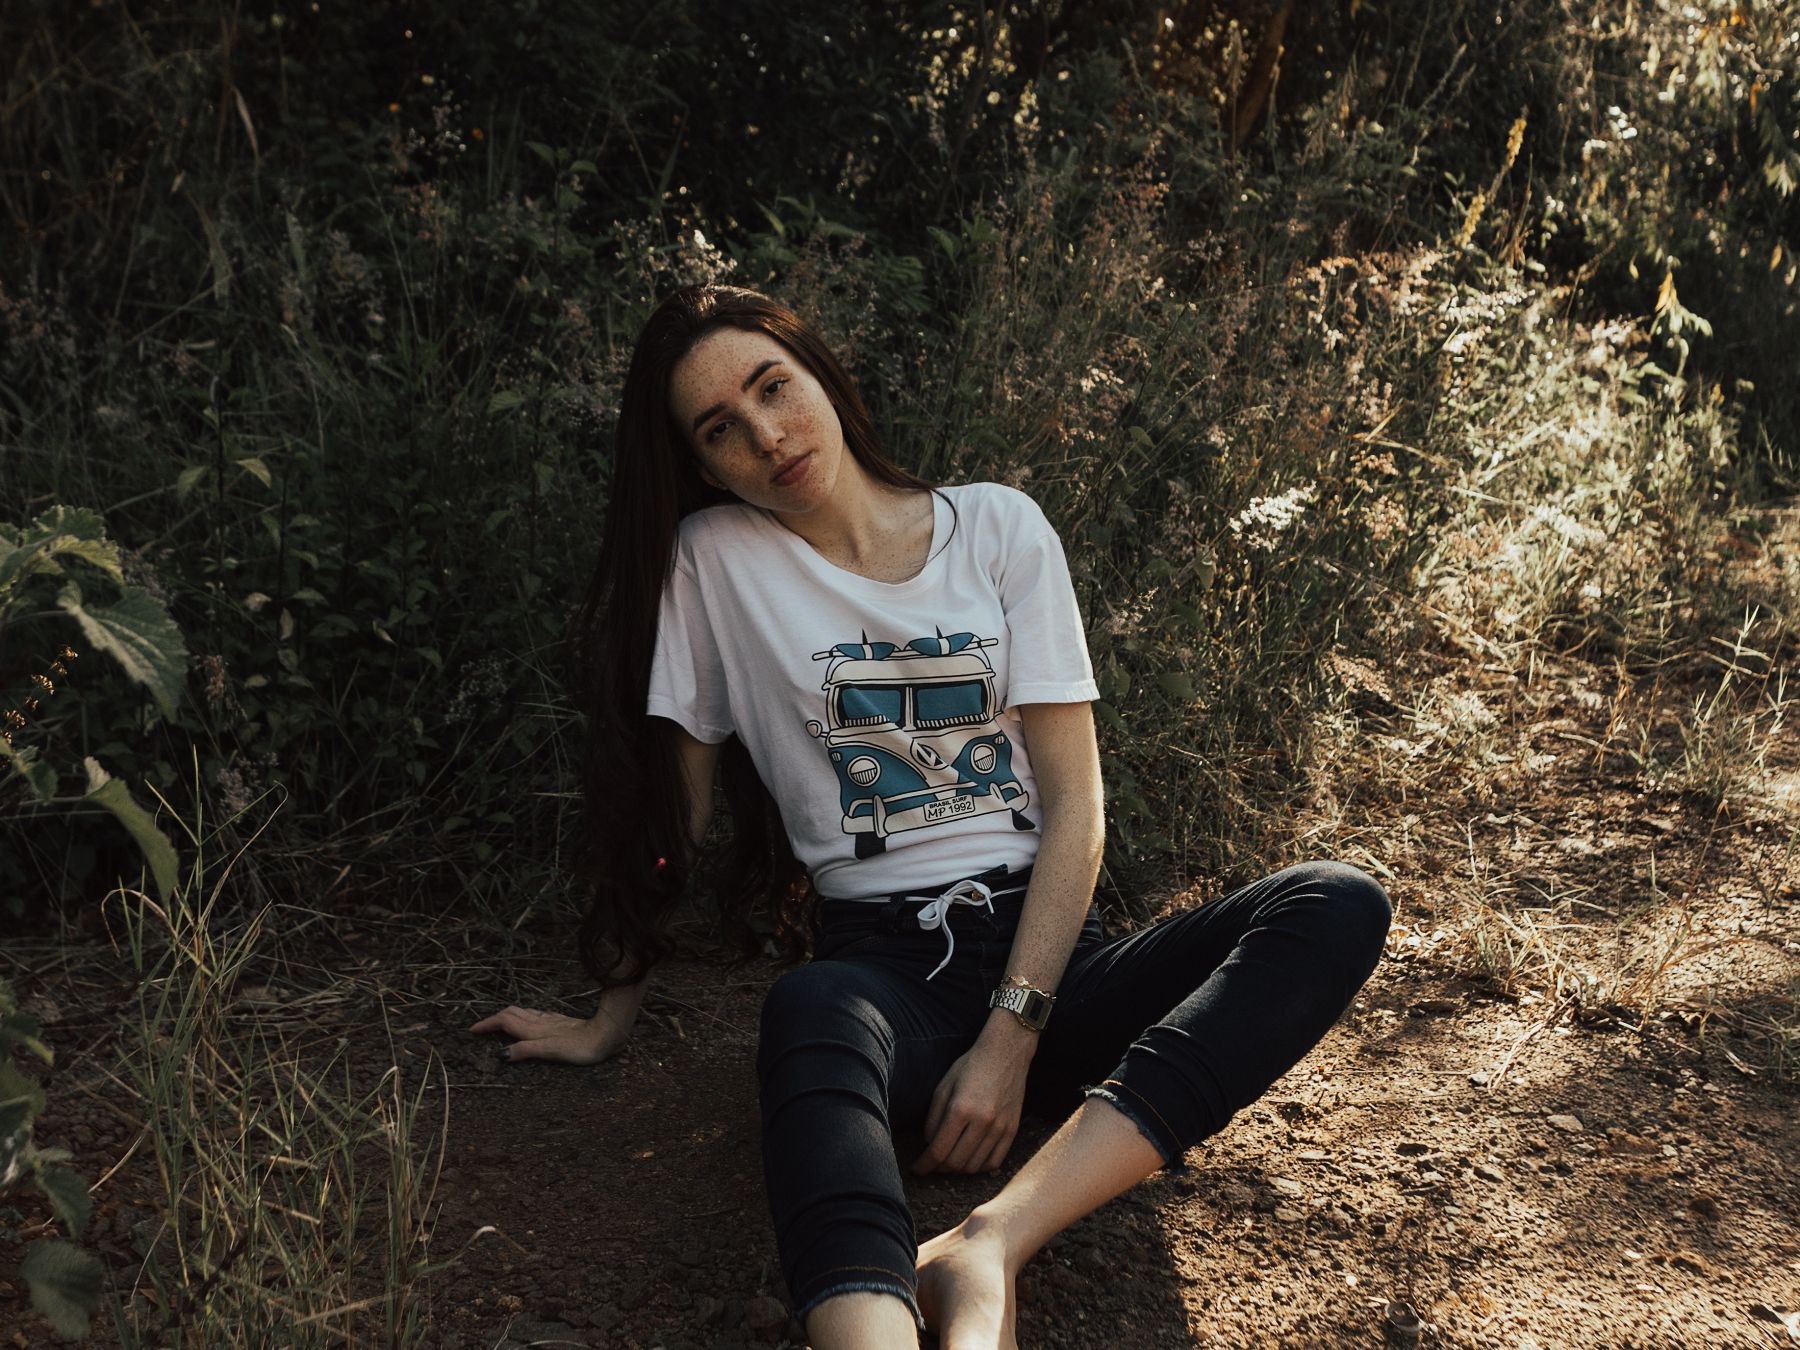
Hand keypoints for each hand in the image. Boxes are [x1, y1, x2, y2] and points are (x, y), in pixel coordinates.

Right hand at [468, 1005, 627, 1065]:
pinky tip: (529, 1021)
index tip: (472, 1030)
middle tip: (481, 1027)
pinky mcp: (561, 1022)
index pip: (505, 1022)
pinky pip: (536, 1015)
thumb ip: (526, 1050)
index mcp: (535, 1029)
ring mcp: (552, 1020)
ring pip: (523, 1013)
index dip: (487, 1024)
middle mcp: (541, 1022)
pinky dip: (524, 1017)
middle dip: (494, 1018)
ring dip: (507, 1016)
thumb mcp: (551, 1051)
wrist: (607, 1034)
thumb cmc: (581, 1046)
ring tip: (498, 1022)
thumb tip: (502, 1054)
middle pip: (511, 1014)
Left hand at [911, 1022, 1035, 1174]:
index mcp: (961, 1109)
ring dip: (957, 1169)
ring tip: (949, 1160)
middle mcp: (982, 1122)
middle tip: (932, 1163)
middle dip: (938, 1168)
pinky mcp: (1012, 1130)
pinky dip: (979, 1168)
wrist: (1006, 1053)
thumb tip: (929, 1144)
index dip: (924, 1165)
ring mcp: (1000, 1128)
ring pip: (974, 1166)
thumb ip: (933, 1117)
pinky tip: (970, 1160)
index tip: (916, 1169)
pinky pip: (994, 1162)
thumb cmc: (971, 1065)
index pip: (938, 1151)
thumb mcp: (944, 1085)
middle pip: (955, 1163)